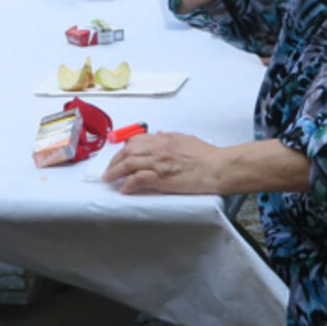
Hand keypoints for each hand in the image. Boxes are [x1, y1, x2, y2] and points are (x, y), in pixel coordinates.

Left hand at [102, 131, 220, 193]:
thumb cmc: (206, 156)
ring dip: (115, 172)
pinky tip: (125, 189)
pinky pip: (138, 180)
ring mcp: (159, 163)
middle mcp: (158, 148)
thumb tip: (158, 136)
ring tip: (109, 179)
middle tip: (109, 170)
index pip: (136, 141)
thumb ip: (170, 138)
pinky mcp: (162, 178)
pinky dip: (129, 184)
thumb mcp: (186, 139)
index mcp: (164, 139)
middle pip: (127, 152)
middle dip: (114, 161)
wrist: (217, 167)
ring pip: (128, 164)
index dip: (123, 149)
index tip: (119, 156)